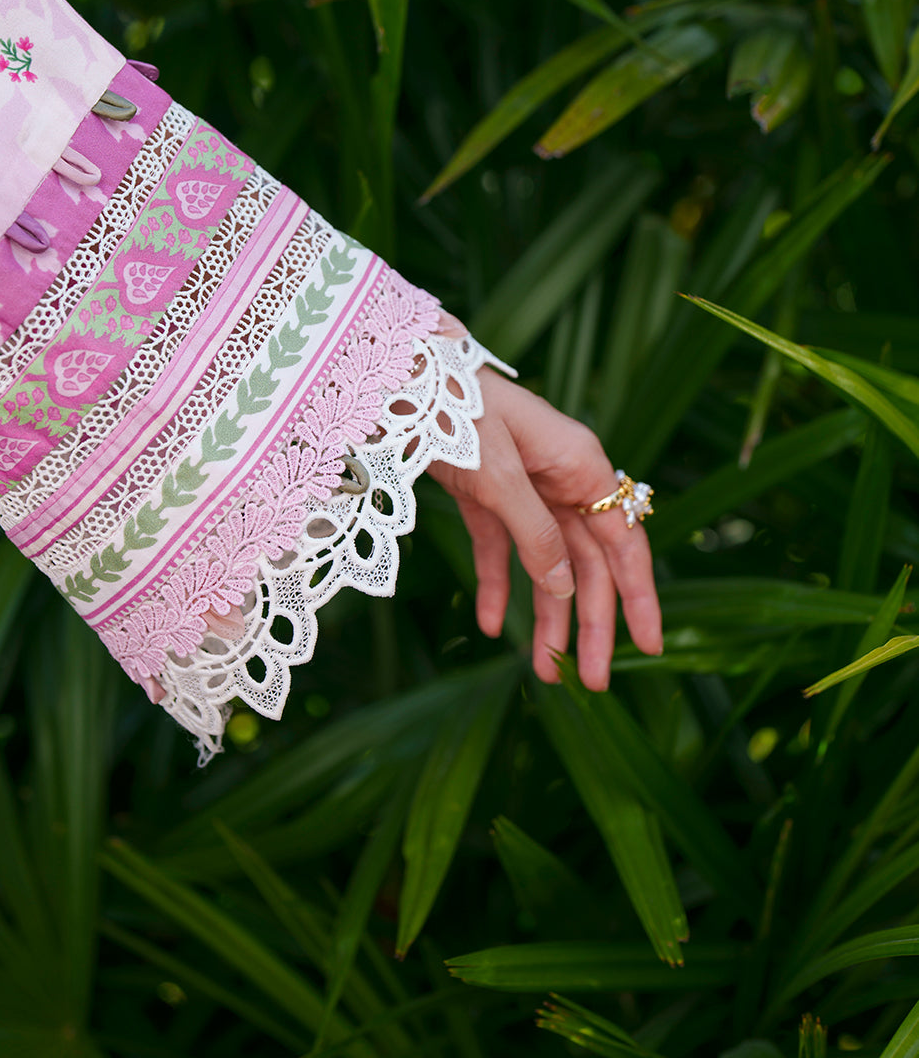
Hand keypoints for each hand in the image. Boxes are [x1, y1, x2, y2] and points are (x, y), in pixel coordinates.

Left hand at [427, 318, 661, 688]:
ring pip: (547, 563)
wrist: (406, 375)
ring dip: (546, 616)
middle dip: (591, 624)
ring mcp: (525, 487)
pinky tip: (489, 624)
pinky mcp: (486, 493)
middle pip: (588, 563)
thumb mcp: (502, 478)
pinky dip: (497, 584)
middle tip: (594, 682)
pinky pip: (501, 548)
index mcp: (583, 467)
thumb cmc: (462, 413)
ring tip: (545, 671)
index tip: (650, 647)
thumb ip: (536, 535)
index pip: (624, 545)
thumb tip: (566, 589)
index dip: (639, 597)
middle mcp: (563, 479)